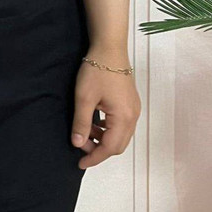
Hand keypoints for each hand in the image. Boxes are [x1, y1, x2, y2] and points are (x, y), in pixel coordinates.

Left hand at [70, 45, 140, 168]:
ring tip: (85, 131)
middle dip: (99, 149)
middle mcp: (133, 116)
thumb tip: (77, 144)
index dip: (94, 157)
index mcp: (123, 117)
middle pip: (118, 145)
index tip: (80, 163)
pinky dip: (108, 128)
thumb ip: (81, 123)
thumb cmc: (96, 71)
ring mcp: (134, 109)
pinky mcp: (131, 102)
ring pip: (120, 135)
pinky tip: (95, 121)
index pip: (110, 147)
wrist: (110, 48)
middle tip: (80, 144)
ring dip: (103, 138)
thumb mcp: (84, 98)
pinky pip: (122, 124)